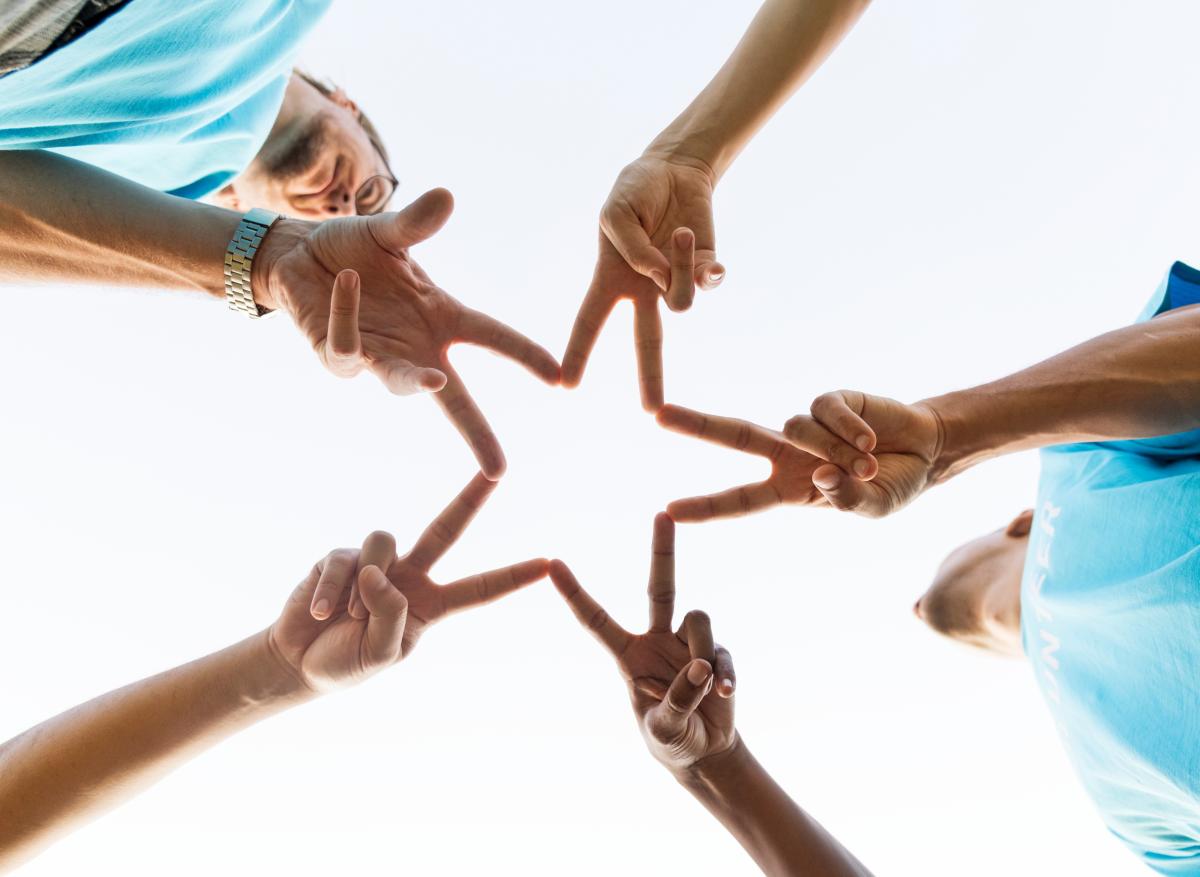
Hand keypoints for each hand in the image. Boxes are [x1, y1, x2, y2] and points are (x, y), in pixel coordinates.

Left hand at [257, 188, 560, 478]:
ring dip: (414, 383)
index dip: (526, 356)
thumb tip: (446, 196)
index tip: (559, 378)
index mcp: (439, 317)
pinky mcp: (338, 357)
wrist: (297, 256)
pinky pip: (348, 349)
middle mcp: (414, 346)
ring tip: (433, 381)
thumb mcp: (389, 234)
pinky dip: (349, 315)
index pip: (492, 338)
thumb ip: (416, 224)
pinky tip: (347, 281)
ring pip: (400, 381)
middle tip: (497, 468)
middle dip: (476, 434)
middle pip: (454, 398)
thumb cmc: (352, 249)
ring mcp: (378, 356)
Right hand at [267, 472, 548, 692]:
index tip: (549, 563)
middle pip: (446, 529)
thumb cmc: (346, 663)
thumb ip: (391, 615)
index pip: (479, 589)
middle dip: (471, 499)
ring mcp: (376, 563)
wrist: (296, 662)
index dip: (512, 577)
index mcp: (430, 605)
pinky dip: (331, 588)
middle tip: (499, 471)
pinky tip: (320, 611)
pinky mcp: (342, 557)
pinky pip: (344, 559)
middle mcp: (409, 577)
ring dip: (362, 585)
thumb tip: (382, 572)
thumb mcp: (381, 654)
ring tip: (344, 616)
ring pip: (384, 543)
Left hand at [549, 514, 736, 772]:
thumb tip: (701, 667)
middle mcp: (656, 639)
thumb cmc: (670, 740)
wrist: (705, 752)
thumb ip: (677, 700)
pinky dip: (725, 673)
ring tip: (704, 690)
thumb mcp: (664, 730)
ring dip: (702, 652)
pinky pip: (722, 651)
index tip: (552, 563)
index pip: (596, 620)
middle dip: (662, 550)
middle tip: (662, 513)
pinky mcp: (716, 654)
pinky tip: (726, 695)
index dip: (575, 593)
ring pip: (698, 618)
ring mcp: (688, 643)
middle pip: (660, 587)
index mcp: (627, 655)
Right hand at [562, 155, 724, 410]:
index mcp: (610, 279)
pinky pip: (709, 280)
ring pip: (682, 301)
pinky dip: (704, 263)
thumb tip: (661, 279)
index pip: (591, 322)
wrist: (673, 168)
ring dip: (681, 267)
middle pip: (647, 342)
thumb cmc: (635, 191)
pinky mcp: (706, 267)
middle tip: (652, 412)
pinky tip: (692, 238)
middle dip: (651, 377)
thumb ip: (633, 250)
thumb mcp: (617, 214)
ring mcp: (676, 281)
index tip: (567, 385)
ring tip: (678, 232)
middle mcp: (643, 288)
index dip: (579, 352)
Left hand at [656, 403, 877, 521]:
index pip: (740, 500)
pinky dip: (848, 429)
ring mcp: (806, 426)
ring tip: (866, 463)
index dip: (706, 506)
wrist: (925, 453)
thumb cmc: (891, 486)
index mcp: (788, 488)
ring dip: (834, 450)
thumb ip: (848, 500)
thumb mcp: (872, 508)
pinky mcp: (830, 401)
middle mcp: (788, 454)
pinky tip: (869, 439)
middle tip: (658, 415)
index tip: (669, 510)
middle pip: (733, 436)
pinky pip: (825, 411)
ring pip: (796, 430)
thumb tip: (823, 477)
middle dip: (697, 425)